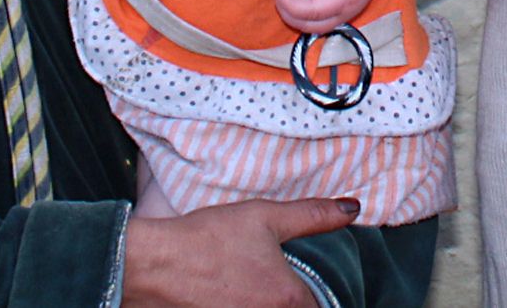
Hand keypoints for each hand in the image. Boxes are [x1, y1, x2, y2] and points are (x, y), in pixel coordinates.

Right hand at [122, 194, 356, 307]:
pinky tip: (232, 295)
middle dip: (291, 301)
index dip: (315, 297)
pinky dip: (243, 307)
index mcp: (288, 298)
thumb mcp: (265, 217)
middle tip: (267, 280)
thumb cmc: (208, 239)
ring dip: (265, 304)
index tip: (301, 282)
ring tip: (249, 286)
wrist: (153, 264)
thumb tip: (352, 209)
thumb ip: (313, 215)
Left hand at [275, 0, 389, 32]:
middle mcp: (345, 13)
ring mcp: (344, 15)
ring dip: (294, 11)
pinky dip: (303, 10)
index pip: (309, 12)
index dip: (288, 3)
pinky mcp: (340, 12)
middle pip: (308, 26)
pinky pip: (318, 20)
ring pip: (312, 27)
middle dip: (287, 11)